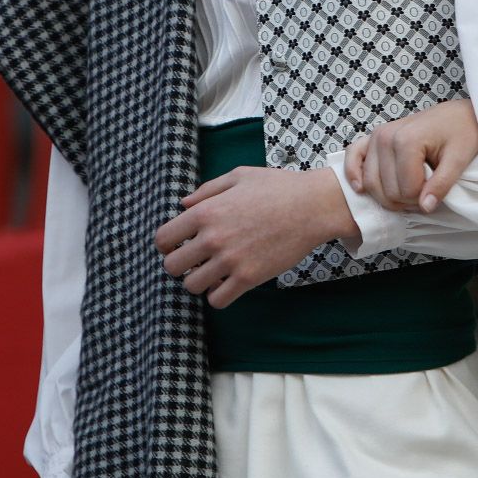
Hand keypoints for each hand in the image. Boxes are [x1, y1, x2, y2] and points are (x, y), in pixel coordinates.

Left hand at [155, 167, 356, 307]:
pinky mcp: (249, 278)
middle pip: (172, 266)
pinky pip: (217, 300)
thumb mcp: (239, 176)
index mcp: (206, 211)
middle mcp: (213, 238)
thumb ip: (207, 190)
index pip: (164, 239)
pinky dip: (218, 295)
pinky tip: (227, 283)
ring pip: (191, 286)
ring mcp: (230, 260)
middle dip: (179, 264)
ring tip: (211, 273)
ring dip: (198, 281)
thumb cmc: (277, 187)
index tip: (177, 245)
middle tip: (194, 261)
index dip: (166, 244)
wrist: (313, 206)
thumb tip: (184, 204)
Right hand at [344, 98, 477, 212]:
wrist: (458, 115)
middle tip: (425, 193)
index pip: (406, 190)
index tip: (436, 192)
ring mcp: (376, 136)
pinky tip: (360, 188)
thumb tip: (425, 207)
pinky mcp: (372, 138)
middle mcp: (385, 137)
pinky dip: (353, 174)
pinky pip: (352, 158)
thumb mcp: (459, 159)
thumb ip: (442, 185)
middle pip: (387, 191)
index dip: (423, 199)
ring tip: (410, 190)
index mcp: (407, 141)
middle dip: (407, 200)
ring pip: (371, 183)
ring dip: (388, 195)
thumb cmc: (462, 133)